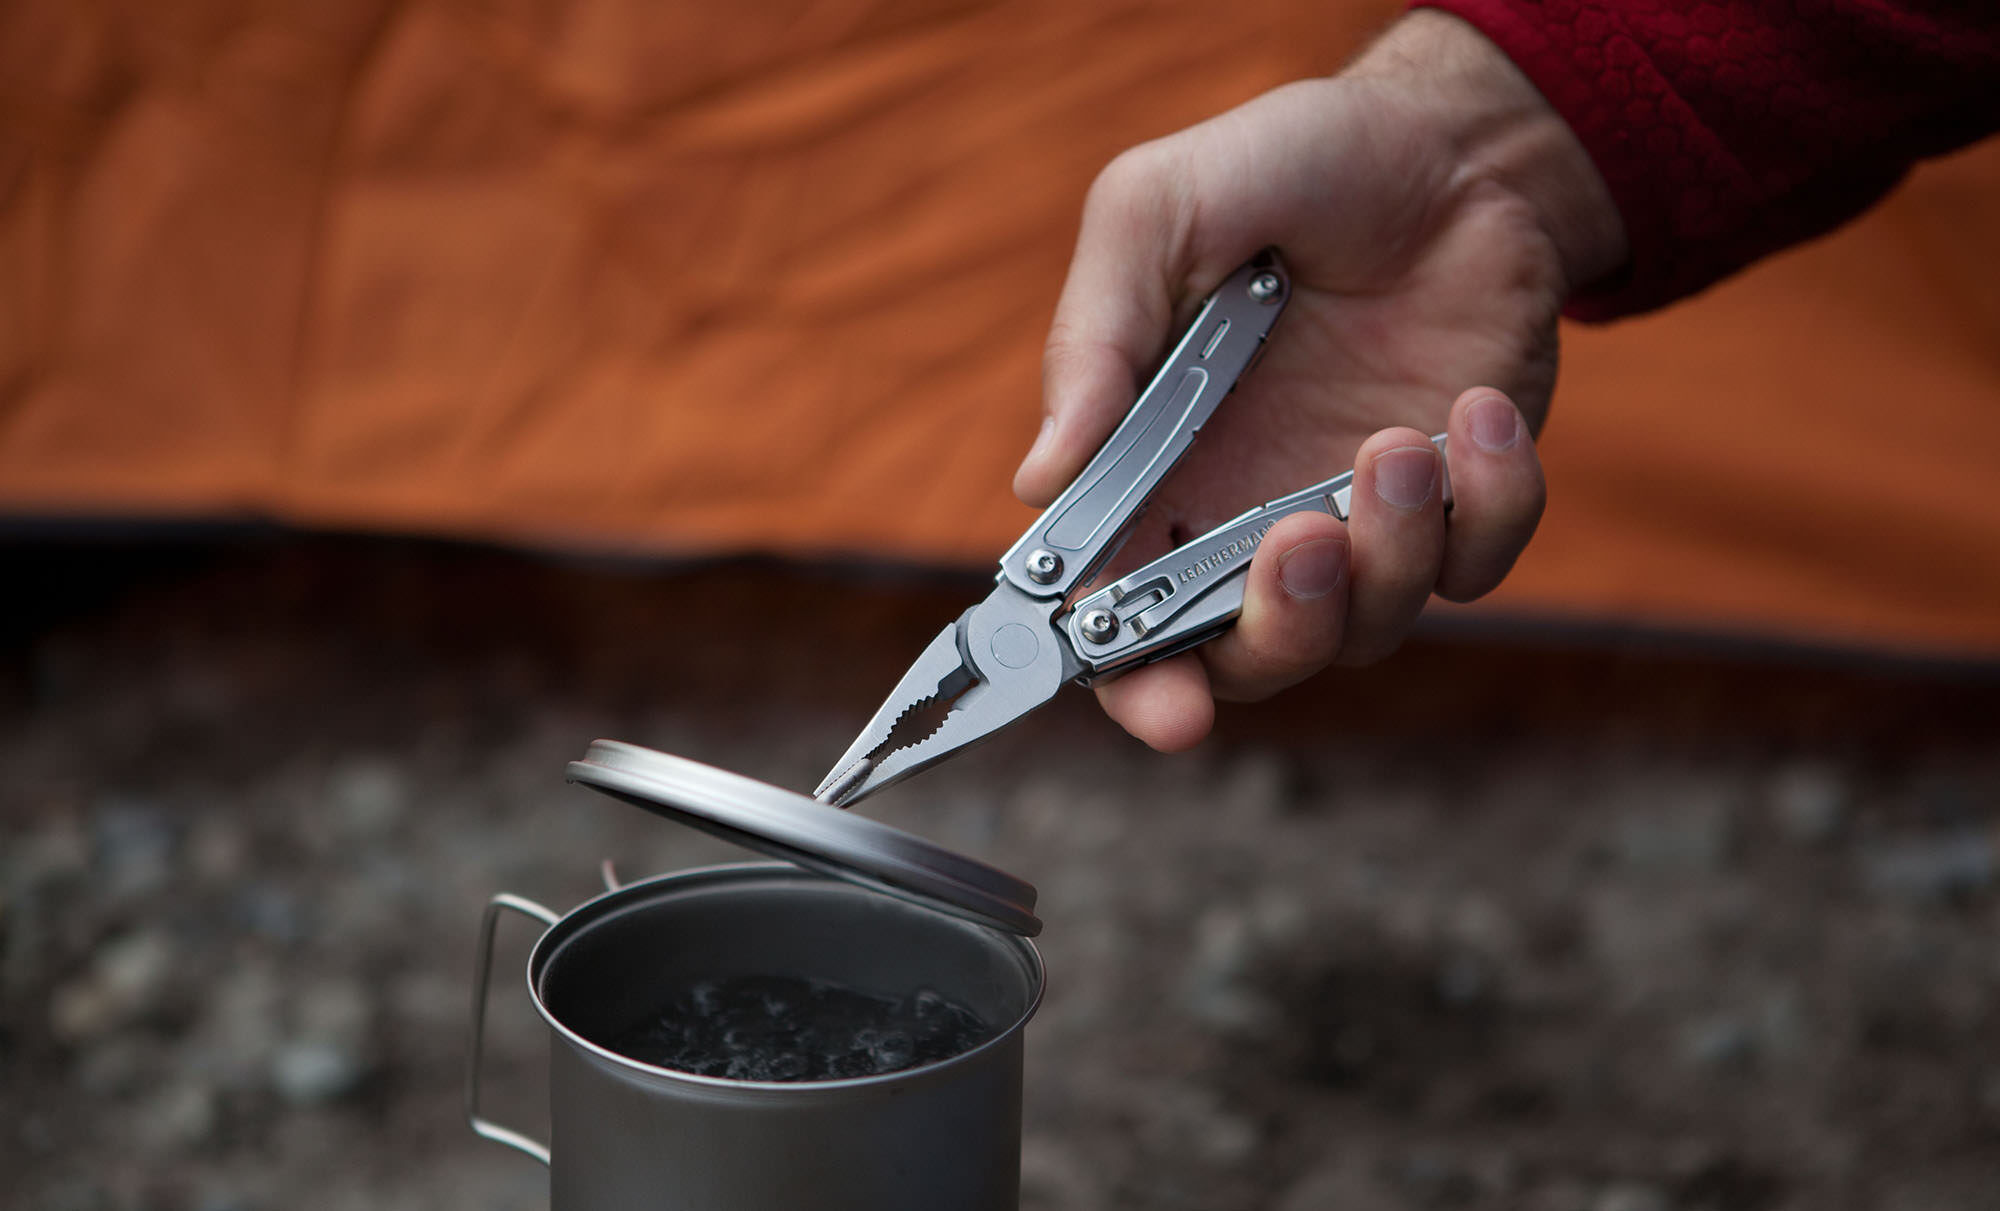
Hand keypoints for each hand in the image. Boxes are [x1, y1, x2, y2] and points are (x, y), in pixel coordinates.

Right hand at [1014, 11, 1626, 750]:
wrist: (1445, 142)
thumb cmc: (1282, 169)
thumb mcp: (1157, 210)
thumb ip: (1094, 341)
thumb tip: (1039, 482)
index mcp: (1152, 472)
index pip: (1119, 618)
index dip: (1132, 683)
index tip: (1170, 706)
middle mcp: (1244, 518)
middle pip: (1246, 659)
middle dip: (1277, 627)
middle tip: (1299, 537)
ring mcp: (1356, 521)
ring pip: (1367, 628)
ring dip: (1388, 551)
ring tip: (1400, 438)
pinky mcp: (1460, 504)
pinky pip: (1477, 565)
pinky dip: (1488, 507)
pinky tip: (1476, 412)